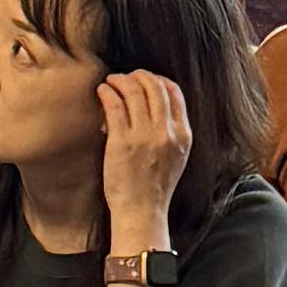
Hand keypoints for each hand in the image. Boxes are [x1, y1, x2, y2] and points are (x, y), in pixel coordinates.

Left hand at [97, 67, 190, 244]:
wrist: (142, 211)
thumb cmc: (154, 186)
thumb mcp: (176, 157)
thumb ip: (172, 132)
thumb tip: (155, 105)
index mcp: (183, 135)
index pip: (174, 92)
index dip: (158, 79)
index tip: (145, 80)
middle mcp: (167, 133)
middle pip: (154, 87)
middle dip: (138, 75)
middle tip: (126, 76)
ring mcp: (145, 137)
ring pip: (134, 92)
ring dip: (120, 80)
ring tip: (111, 81)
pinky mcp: (122, 142)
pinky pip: (115, 105)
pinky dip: (108, 92)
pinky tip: (102, 91)